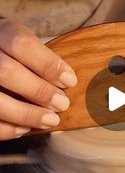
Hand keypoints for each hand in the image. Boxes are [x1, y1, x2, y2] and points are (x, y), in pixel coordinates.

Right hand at [0, 19, 77, 139]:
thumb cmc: (11, 56)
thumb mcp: (23, 46)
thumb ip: (41, 59)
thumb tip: (68, 83)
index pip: (21, 43)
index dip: (48, 64)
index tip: (69, 81)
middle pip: (6, 71)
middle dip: (39, 91)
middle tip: (62, 104)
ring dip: (26, 114)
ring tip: (50, 120)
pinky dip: (7, 128)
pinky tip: (24, 129)